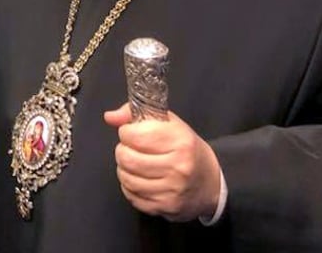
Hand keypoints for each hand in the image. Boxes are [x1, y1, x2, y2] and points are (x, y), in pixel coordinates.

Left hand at [104, 102, 220, 221]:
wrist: (211, 183)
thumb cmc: (187, 150)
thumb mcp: (169, 123)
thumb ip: (135, 114)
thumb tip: (110, 117)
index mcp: (180, 141)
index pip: (135, 135)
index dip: (126, 131)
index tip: (131, 132)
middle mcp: (178, 167)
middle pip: (127, 158)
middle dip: (122, 151)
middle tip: (130, 149)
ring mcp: (172, 190)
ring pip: (126, 178)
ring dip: (124, 169)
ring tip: (134, 164)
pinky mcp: (166, 207)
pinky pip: (132, 196)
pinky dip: (130, 186)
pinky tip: (140, 179)